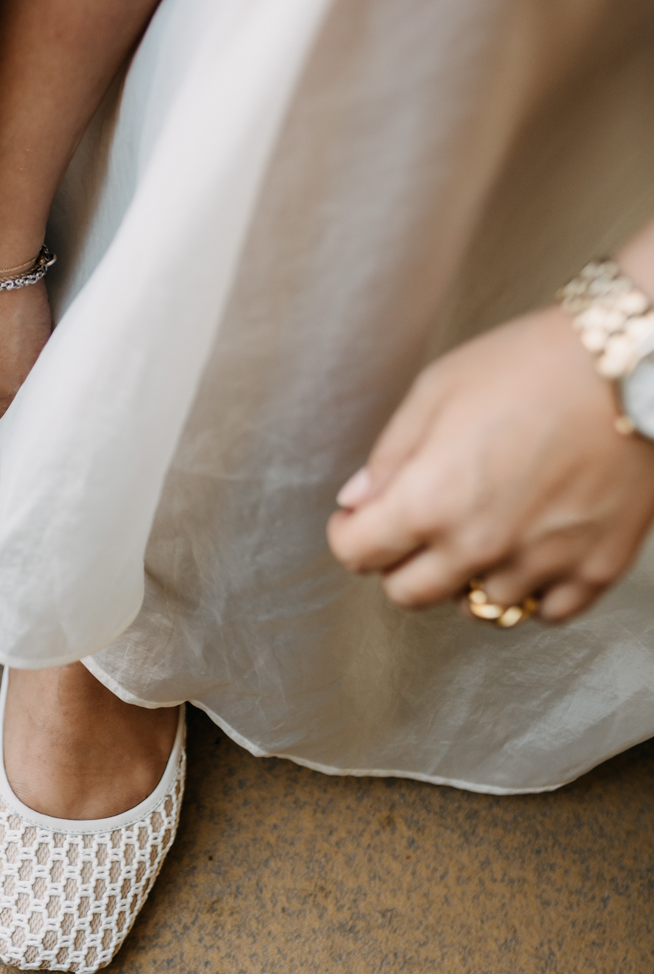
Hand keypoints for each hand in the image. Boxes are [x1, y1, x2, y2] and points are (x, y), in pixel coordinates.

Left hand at [327, 303, 653, 622]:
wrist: (636, 362)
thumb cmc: (533, 364)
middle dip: (399, 563)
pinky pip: (547, 610)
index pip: (357, 555)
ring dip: (468, 577)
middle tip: (414, 527)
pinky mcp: (597, 568)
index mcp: (428, 503)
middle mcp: (479, 546)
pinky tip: (531, 548)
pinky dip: (533, 588)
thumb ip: (389, 457)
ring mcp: (541, 564)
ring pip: (477, 606)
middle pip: (409, 593)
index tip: (358, 518)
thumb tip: (355, 503)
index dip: (348, 534)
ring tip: (483, 529)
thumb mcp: (436, 392)